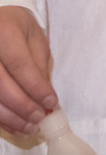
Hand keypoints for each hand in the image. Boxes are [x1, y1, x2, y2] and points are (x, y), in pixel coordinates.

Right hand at [0, 6, 55, 134]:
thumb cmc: (16, 27)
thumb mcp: (34, 38)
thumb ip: (39, 66)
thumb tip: (46, 97)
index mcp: (4, 32)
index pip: (19, 65)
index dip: (35, 87)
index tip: (51, 103)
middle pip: (1, 86)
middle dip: (23, 107)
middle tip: (40, 118)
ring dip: (10, 118)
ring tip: (29, 127)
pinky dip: (0, 119)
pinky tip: (14, 125)